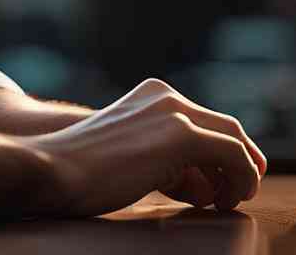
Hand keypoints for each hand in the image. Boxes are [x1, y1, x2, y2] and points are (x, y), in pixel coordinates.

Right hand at [31, 78, 266, 216]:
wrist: (53, 169)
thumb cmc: (83, 174)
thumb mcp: (133, 159)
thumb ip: (169, 164)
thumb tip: (206, 185)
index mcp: (153, 95)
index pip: (202, 120)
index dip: (221, 153)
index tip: (224, 183)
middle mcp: (166, 96)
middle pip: (224, 125)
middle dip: (241, 160)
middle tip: (241, 191)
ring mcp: (174, 112)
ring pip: (232, 138)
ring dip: (241, 172)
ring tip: (229, 202)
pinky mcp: (181, 134)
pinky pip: (232, 153)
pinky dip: (242, 176)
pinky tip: (227, 200)